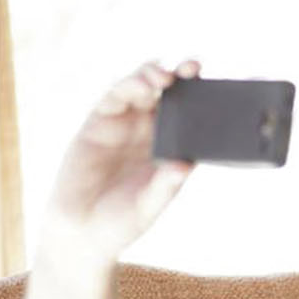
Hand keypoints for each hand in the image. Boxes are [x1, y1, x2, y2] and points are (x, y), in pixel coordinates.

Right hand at [42, 60, 199, 266]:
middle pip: (167, 96)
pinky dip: (127, 87)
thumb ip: (167, 185)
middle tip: (194, 67)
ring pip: (140, 89)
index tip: (217, 88)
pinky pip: (113, 98)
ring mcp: (123, 126)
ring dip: (152, 77)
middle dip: (181, 78)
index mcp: (170, 150)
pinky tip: (140, 86)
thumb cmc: (122, 221)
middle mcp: (149, 133)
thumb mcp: (150, 206)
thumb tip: (187, 165)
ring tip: (165, 78)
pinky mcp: (97, 124)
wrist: (81, 231)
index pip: (190, 118)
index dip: (202, 100)